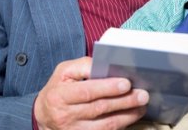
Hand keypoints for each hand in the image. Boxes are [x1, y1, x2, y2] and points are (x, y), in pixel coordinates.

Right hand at [34, 57, 148, 129]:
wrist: (45, 115)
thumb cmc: (58, 89)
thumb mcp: (64, 72)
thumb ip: (83, 65)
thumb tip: (104, 65)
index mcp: (60, 96)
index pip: (86, 92)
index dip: (107, 88)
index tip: (126, 83)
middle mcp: (66, 116)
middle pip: (99, 109)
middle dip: (124, 101)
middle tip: (142, 94)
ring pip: (105, 125)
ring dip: (127, 116)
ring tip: (142, 106)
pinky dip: (121, 126)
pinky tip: (131, 117)